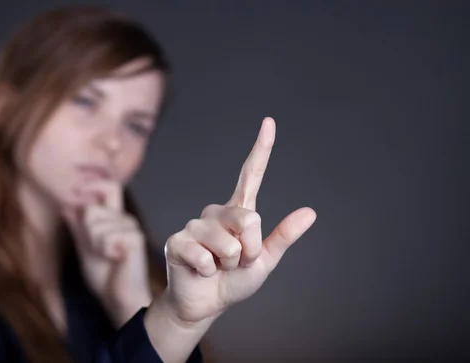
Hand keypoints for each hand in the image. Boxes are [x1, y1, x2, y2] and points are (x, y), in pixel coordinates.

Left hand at [63, 180, 151, 326]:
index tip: (76, 193)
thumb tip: (66, 205)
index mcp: (114, 218)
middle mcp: (125, 219)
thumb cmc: (104, 276)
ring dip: (94, 245)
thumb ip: (77, 226)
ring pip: (96, 225)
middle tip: (97, 250)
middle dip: (85, 231)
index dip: (92, 185)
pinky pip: (107, 236)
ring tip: (108, 257)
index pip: (109, 186)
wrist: (118, 298)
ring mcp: (131, 227)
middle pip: (92, 209)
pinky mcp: (136, 238)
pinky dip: (105, 251)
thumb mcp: (84, 247)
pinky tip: (117, 259)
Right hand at [162, 117, 316, 323]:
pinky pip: (204, 255)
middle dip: (250, 251)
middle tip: (237, 263)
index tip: (269, 122)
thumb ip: (283, 236)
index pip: (250, 175)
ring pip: (228, 242)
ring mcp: (194, 225)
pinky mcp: (177, 241)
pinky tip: (200, 271)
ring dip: (229, 264)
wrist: (206, 304)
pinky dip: (208, 271)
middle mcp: (215, 212)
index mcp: (238, 212)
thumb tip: (310, 211)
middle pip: (248, 219)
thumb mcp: (265, 261)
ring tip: (217, 267)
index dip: (261, 149)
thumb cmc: (234, 280)